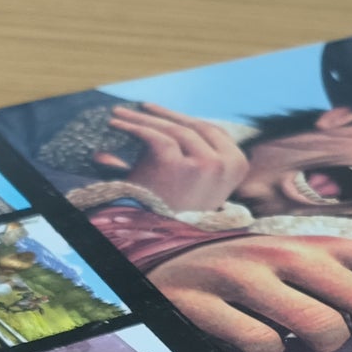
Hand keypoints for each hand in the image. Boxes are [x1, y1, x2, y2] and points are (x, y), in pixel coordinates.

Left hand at [94, 102, 248, 213]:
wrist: (157, 243)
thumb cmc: (171, 219)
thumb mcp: (191, 188)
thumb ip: (182, 159)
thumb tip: (145, 137)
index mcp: (237, 166)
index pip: (213, 132)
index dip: (186, 119)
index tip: (161, 112)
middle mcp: (224, 165)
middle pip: (193, 127)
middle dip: (163, 115)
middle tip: (139, 108)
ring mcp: (205, 164)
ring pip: (171, 130)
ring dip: (141, 118)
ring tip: (118, 114)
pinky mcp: (179, 165)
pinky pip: (154, 136)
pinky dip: (130, 126)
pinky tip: (114, 124)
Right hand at [148, 234, 351, 351]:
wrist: (163, 271)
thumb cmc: (252, 279)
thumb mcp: (304, 273)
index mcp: (322, 246)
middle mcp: (293, 254)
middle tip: (344, 333)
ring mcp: (250, 276)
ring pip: (322, 333)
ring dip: (312, 348)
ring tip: (286, 332)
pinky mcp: (211, 302)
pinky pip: (261, 347)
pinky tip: (242, 333)